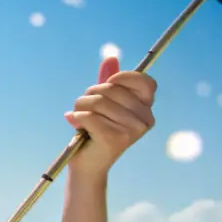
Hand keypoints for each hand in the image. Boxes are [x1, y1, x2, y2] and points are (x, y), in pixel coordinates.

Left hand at [64, 56, 156, 176]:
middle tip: (83, 105)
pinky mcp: (114, 139)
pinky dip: (76, 117)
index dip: (123, 77)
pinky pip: (89, 116)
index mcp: (147, 109)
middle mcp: (145, 120)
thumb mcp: (103, 103)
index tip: (107, 82)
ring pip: (99, 102)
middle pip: (113, 89)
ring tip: (77, 115)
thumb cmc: (95, 131)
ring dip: (80, 106)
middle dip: (91, 93)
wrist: (87, 165)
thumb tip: (111, 57)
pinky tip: (74, 123)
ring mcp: (132, 130)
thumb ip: (109, 82)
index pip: (145, 81)